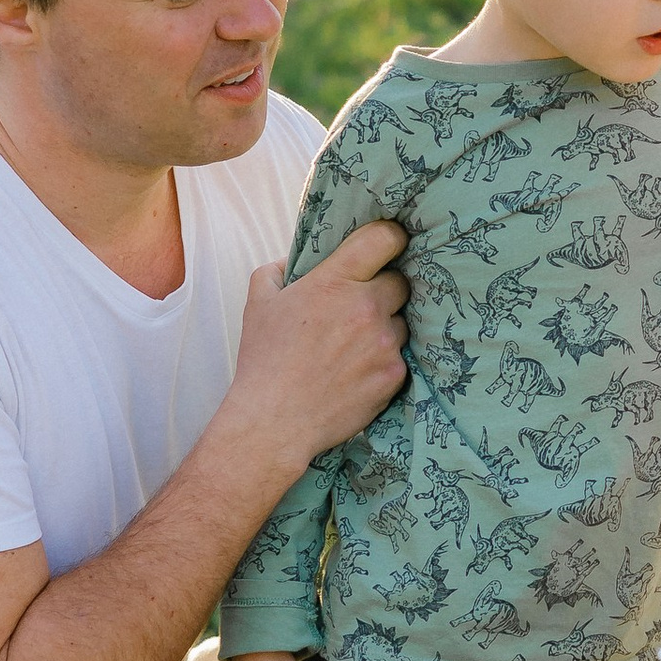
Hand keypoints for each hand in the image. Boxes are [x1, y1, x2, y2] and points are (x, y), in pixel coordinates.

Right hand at [227, 220, 407, 482]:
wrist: (274, 422)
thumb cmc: (264, 361)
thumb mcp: (259, 303)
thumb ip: (278, 270)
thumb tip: (294, 260)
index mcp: (333, 282)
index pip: (384, 238)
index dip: (391, 238)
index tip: (388, 245)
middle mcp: (366, 307)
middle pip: (400, 281)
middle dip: (384, 290)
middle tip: (361, 307)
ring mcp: (384, 342)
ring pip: (402, 322)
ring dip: (385, 328)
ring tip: (354, 347)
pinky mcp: (394, 375)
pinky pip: (401, 356)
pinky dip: (384, 360)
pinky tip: (358, 372)